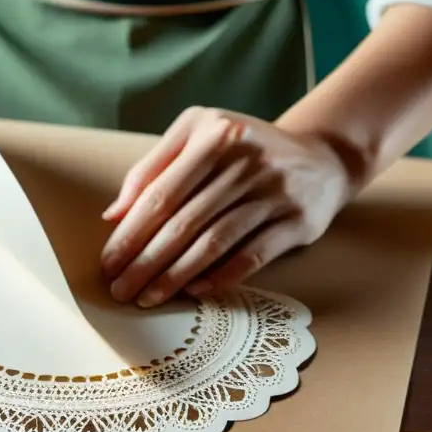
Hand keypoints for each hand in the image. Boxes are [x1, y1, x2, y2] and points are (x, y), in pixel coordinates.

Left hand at [99, 107, 352, 306]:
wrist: (322, 157)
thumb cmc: (244, 150)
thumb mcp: (199, 136)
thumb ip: (154, 168)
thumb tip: (114, 214)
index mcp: (214, 133)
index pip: (162, 192)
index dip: (132, 231)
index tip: (109, 261)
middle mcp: (246, 159)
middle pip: (184, 221)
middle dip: (146, 261)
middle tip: (121, 288)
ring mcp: (274, 191)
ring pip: (214, 242)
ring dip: (176, 275)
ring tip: (149, 297)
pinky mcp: (298, 221)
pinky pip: (252, 255)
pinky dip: (221, 276)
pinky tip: (195, 290)